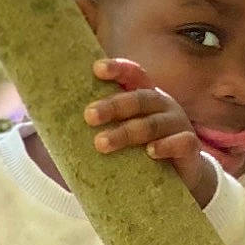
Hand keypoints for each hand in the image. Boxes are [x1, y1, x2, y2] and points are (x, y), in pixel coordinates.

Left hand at [86, 58, 216, 204]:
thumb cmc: (145, 149)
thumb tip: (55, 129)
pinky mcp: (189, 146)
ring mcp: (179, 124)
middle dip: (113, 106)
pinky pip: (180, 143)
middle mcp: (164, 105)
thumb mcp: (128, 132)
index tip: (97, 69)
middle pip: (140, 99)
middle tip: (89, 115)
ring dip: (127, 132)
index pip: (135, 75)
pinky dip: (165, 146)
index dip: (118, 69)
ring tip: (101, 143)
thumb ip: (106, 126)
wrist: (183, 175)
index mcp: (148, 96)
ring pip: (153, 124)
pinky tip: (150, 152)